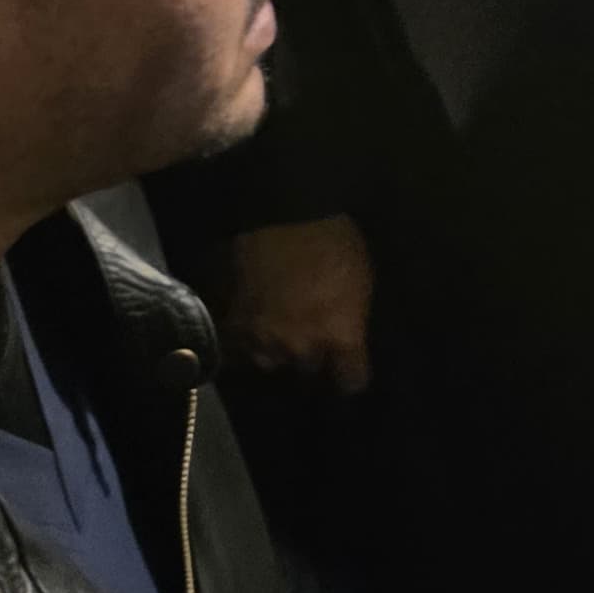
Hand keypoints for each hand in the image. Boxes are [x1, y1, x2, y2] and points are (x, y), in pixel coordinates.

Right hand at [226, 215, 373, 394]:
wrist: (281, 210)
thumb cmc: (333, 238)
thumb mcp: (360, 279)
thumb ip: (351, 318)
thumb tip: (346, 338)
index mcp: (340, 335)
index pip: (350, 382)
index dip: (350, 374)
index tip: (348, 366)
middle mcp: (301, 348)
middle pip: (308, 369)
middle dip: (311, 354)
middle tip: (309, 332)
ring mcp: (263, 341)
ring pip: (272, 360)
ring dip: (276, 346)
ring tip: (277, 322)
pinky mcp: (233, 327)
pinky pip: (241, 347)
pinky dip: (246, 338)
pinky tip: (252, 319)